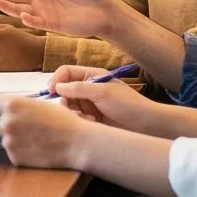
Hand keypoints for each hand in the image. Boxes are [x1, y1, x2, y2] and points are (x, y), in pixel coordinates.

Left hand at [0, 96, 94, 170]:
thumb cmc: (63, 121)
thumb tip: (4, 111)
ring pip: (4, 141)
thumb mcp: (38, 105)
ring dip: (13, 141)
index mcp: (12, 104)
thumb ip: (18, 107)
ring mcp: (9, 142)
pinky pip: (13, 154)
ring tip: (35, 140)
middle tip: (19, 129)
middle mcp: (7, 123)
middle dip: (1, 128)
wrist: (77, 142)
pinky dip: (21, 153)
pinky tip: (36, 149)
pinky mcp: (15, 158)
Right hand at [50, 72, 164, 133]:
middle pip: (64, 90)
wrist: (146, 125)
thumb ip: (79, 88)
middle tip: (68, 109)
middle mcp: (88, 88)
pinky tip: (91, 123)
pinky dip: (79, 120)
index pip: (66, 72)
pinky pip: (76, 117)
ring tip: (86, 118)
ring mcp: (89, 104)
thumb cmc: (128, 104)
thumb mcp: (103, 93)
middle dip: (64, 100)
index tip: (51, 91)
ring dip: (73, 112)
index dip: (57, 79)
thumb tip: (57, 87)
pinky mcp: (90, 118)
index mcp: (92, 76)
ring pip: (68, 105)